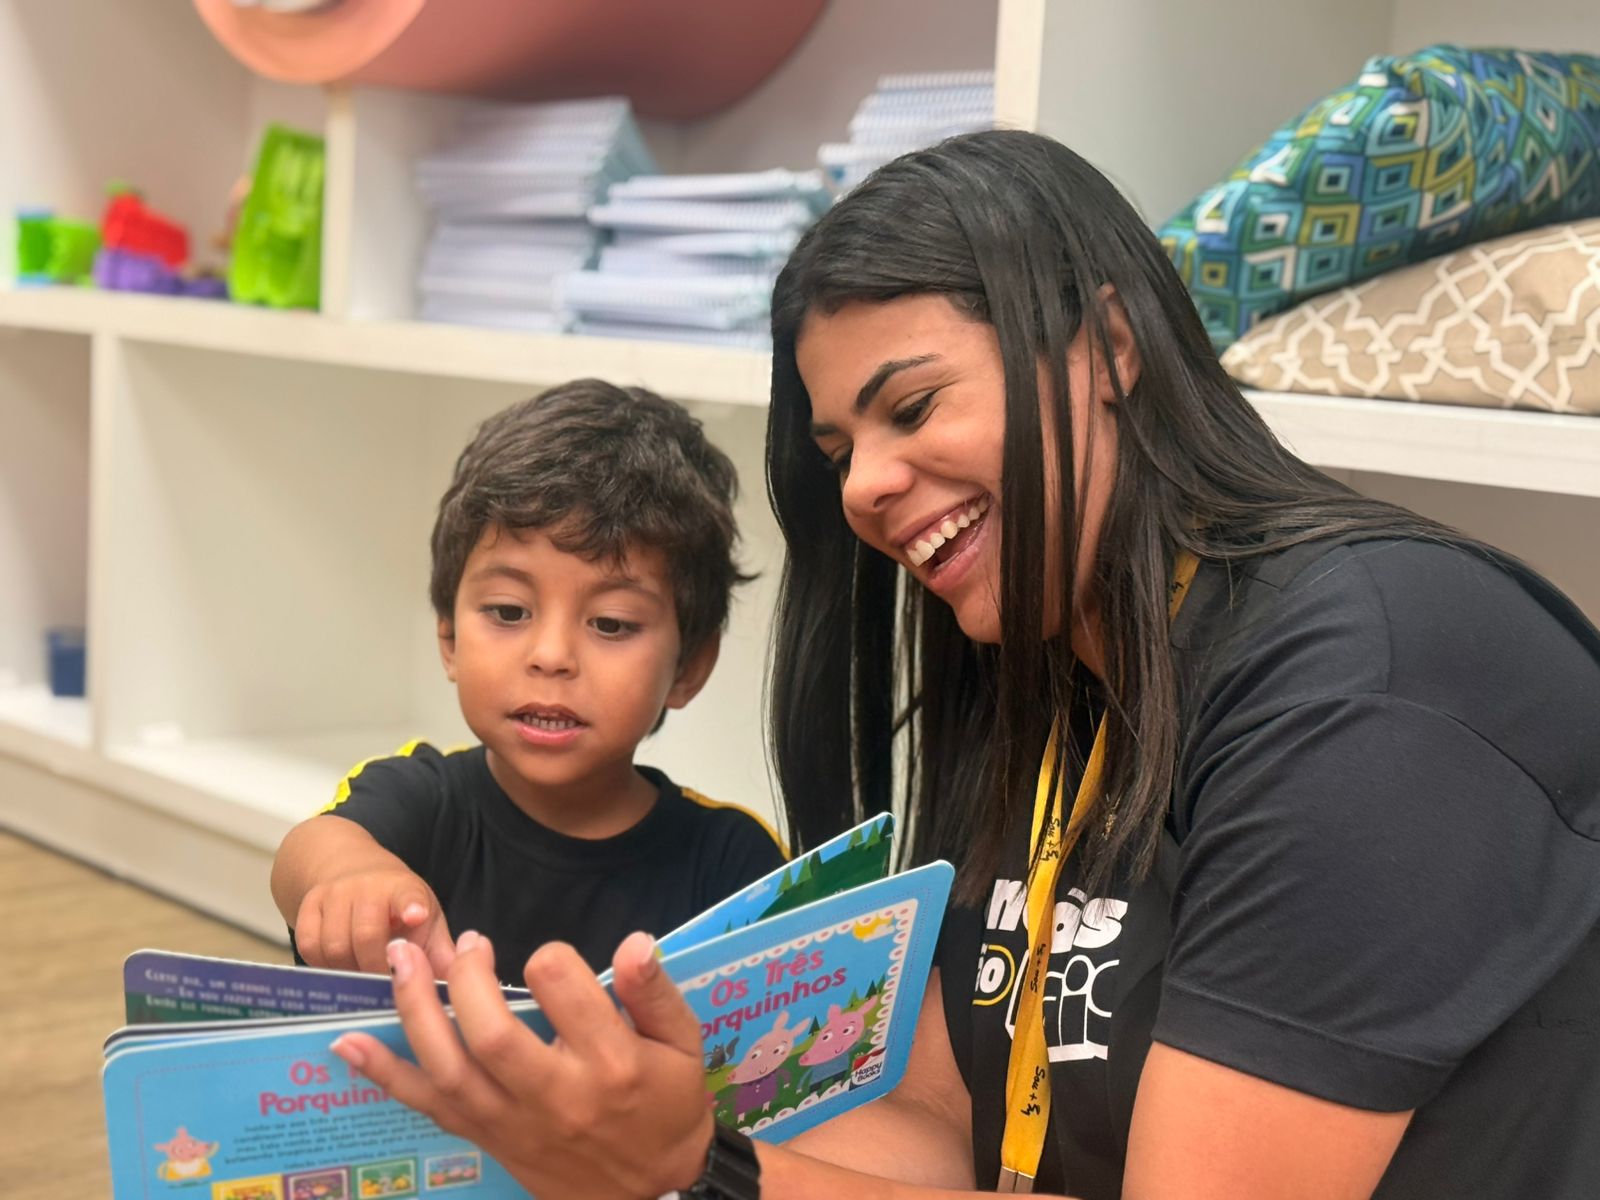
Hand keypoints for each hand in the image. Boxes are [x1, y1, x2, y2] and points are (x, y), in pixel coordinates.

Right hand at [293, 869, 454, 976]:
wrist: (353, 872)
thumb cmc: (398, 906)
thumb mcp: (427, 920)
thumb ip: (441, 954)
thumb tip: (462, 990)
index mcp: (402, 888)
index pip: (407, 894)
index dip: (410, 905)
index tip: (417, 916)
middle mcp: (365, 887)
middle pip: (366, 936)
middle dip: (376, 968)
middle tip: (385, 987)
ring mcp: (333, 895)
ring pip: (335, 947)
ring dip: (349, 971)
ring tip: (362, 978)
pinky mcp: (308, 907)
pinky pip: (310, 948)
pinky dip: (324, 965)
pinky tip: (340, 968)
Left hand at [330, 931, 714, 1199]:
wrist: (648, 1190)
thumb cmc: (667, 1104)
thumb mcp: (684, 1044)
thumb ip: (656, 993)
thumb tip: (633, 942)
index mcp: (611, 1064)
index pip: (564, 993)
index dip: (550, 959)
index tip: (548, 957)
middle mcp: (555, 1096)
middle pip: (491, 1033)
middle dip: (467, 977)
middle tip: (467, 942)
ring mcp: (513, 1123)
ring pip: (450, 1068)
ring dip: (415, 1009)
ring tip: (401, 958)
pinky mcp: (486, 1138)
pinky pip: (428, 1106)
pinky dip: (385, 1074)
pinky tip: (350, 1042)